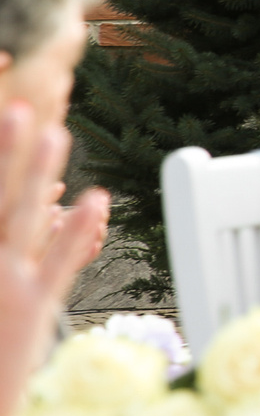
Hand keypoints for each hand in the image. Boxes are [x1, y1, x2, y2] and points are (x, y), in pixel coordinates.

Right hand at [0, 101, 109, 397]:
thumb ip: (20, 252)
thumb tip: (46, 216)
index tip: (1, 113)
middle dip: (3, 152)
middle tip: (17, 107)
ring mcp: (3, 285)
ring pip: (23, 217)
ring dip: (38, 174)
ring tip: (57, 133)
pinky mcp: (33, 308)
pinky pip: (59, 263)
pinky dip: (76, 232)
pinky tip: (94, 199)